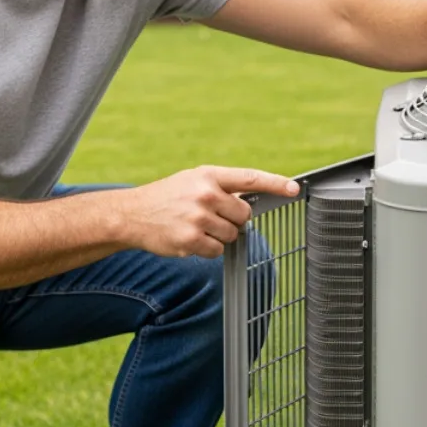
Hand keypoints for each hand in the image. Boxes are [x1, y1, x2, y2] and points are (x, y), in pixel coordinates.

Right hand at [120, 166, 299, 258]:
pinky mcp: (191, 240)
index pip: (250, 178)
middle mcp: (205, 194)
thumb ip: (221, 187)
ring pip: (232, 235)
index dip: (275, 183)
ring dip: (219, 236)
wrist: (132, 215)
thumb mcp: (193, 180)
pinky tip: (189, 238)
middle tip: (210, 216)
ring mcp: (198, 218)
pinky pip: (216, 251)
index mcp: (208, 175)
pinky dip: (207, 249)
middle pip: (243, 215)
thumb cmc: (168, 196)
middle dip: (232, 220)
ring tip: (196, 226)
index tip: (294, 189)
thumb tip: (250, 204)